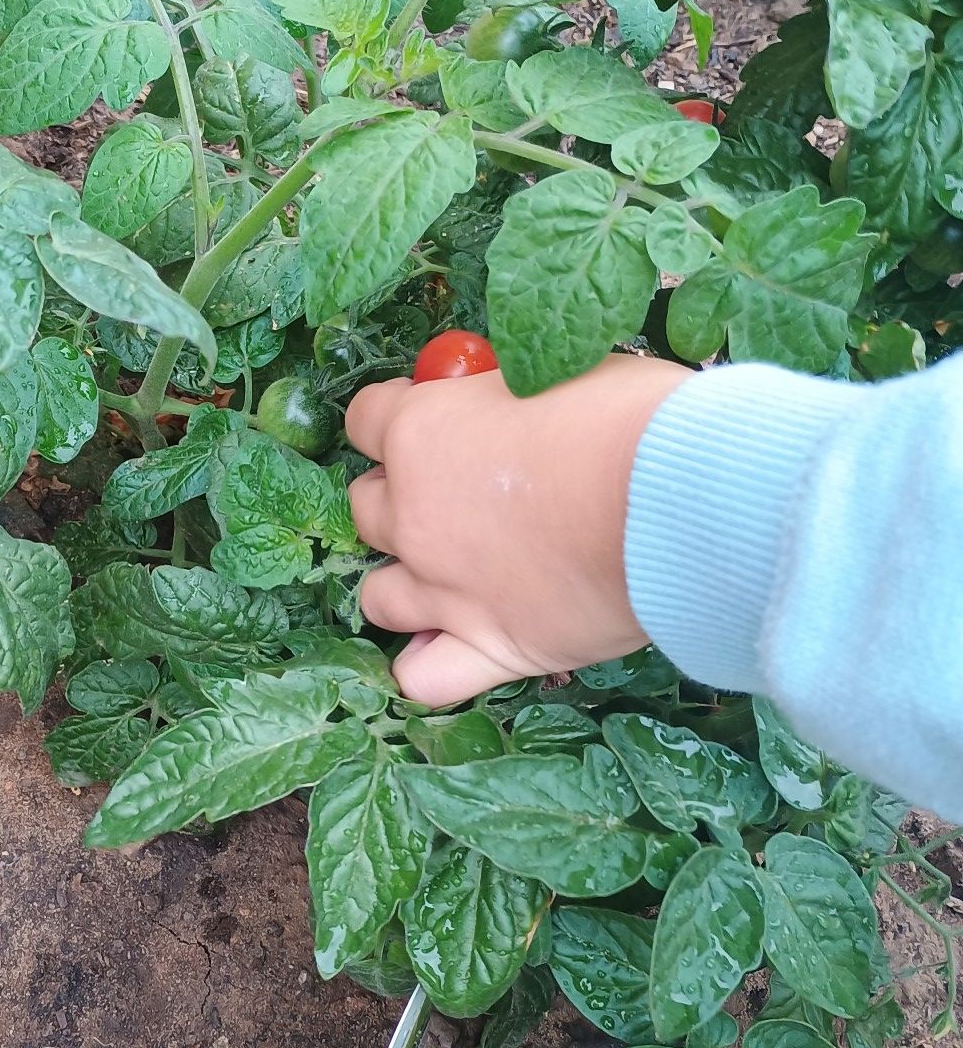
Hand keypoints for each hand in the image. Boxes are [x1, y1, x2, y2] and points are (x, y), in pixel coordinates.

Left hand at [346, 354, 689, 705]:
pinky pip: (422, 676)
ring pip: (378, 595)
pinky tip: (450, 645)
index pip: (366, 418)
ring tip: (448, 572)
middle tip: (457, 493)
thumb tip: (508, 402)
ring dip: (403, 579)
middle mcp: (414, 515)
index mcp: (421, 432)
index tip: (439, 417)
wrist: (682, 500)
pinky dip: (426, 663)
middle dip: (399, 496)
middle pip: (365, 509)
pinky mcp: (491, 647)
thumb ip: (508, 397)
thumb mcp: (557, 371)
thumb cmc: (629, 419)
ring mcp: (445, 589)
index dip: (399, 415)